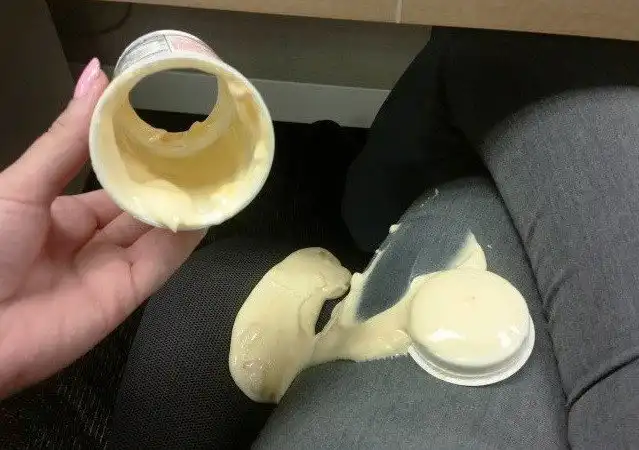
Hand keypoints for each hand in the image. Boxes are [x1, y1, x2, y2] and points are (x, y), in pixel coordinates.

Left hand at [0, 59, 204, 397]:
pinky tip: (206, 212)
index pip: (111, 179)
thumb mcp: (23, 184)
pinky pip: (162, 263)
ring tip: (217, 174)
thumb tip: (98, 74)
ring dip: (185, 207)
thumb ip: (69, 137)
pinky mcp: (125, 295)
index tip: (170, 129)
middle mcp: (88, 239)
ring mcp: (109, 268)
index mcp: (58, 211)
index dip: (140, 156)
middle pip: (140, 206)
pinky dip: (186, 239)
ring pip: (157, 232)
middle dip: (170, 181)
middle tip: (204, 150)